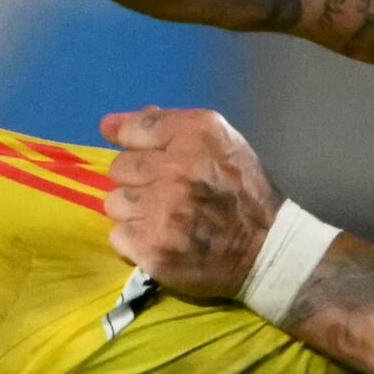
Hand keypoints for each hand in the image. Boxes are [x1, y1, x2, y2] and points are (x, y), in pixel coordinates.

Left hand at [99, 107, 280, 299]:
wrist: (266, 248)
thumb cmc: (240, 191)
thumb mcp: (216, 141)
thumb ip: (164, 126)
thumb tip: (107, 125)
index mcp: (194, 135)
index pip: (133, 129)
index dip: (137, 147)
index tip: (154, 162)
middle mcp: (176, 168)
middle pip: (119, 167)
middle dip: (139, 181)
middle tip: (166, 195)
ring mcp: (162, 210)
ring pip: (114, 203)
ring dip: (134, 212)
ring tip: (163, 219)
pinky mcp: (152, 248)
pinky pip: (117, 236)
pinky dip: (134, 242)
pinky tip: (160, 240)